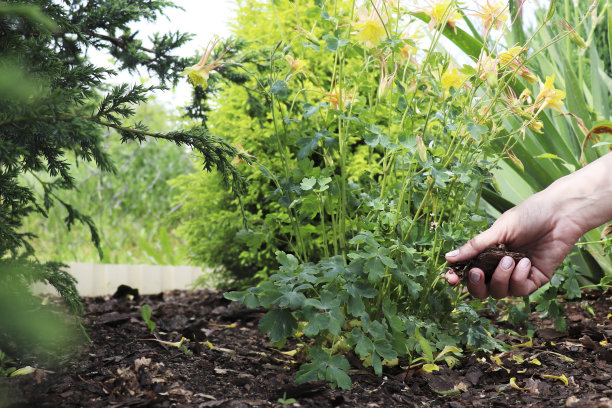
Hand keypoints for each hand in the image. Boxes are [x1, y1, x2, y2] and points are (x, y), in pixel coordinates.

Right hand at [445, 191, 583, 298]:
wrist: (560, 214)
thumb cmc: (528, 215)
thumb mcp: (498, 230)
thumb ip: (474, 247)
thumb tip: (448, 258)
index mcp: (488, 253)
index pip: (469, 272)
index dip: (459, 278)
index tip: (451, 278)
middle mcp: (500, 267)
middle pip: (482, 290)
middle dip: (476, 286)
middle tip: (478, 272)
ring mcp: (517, 275)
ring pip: (500, 292)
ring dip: (501, 278)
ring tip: (509, 260)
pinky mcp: (535, 279)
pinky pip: (520, 290)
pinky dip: (519, 278)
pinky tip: (526, 262)